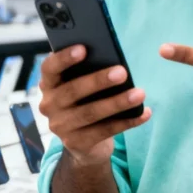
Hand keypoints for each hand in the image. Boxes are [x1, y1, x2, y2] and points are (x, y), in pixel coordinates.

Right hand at [37, 45, 150, 164]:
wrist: (82, 142)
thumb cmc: (85, 101)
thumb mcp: (80, 85)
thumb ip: (86, 72)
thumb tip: (110, 57)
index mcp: (48, 84)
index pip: (50, 68)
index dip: (64, 58)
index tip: (84, 48)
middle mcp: (49, 105)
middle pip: (72, 90)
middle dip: (99, 80)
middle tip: (122, 72)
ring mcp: (60, 127)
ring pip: (90, 113)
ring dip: (117, 102)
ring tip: (139, 93)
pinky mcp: (76, 144)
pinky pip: (105, 131)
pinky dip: (127, 121)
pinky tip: (144, 113)